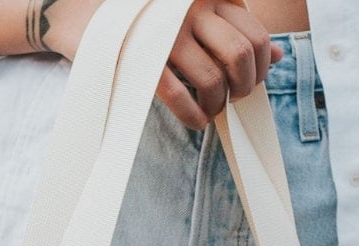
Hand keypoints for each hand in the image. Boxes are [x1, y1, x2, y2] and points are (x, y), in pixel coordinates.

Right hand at [0, 0, 280, 129]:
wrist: (82, 15)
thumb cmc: (145, 21)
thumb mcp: (193, 17)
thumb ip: (234, 31)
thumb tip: (276, 55)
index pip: (255, 35)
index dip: (260, 68)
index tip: (248, 84)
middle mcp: (192, 8)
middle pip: (240, 56)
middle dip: (242, 88)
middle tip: (230, 99)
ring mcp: (168, 32)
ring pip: (213, 78)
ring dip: (217, 104)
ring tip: (209, 110)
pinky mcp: (145, 58)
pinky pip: (180, 95)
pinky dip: (193, 115)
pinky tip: (195, 120)